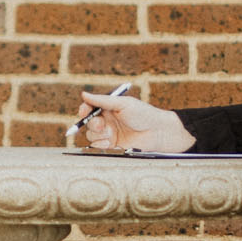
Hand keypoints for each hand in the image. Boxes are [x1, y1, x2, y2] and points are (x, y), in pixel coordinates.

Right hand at [73, 90, 194, 152]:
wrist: (157, 132)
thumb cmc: (143, 114)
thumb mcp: (123, 104)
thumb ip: (102, 100)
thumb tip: (83, 94)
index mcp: (109, 108)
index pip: (90, 108)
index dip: (84, 110)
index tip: (83, 111)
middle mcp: (107, 121)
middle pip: (89, 122)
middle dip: (93, 123)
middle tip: (102, 125)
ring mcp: (109, 134)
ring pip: (91, 135)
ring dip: (98, 134)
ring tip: (110, 134)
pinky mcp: (112, 146)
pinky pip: (97, 146)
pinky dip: (100, 144)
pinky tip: (109, 143)